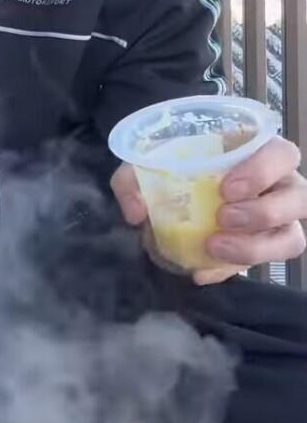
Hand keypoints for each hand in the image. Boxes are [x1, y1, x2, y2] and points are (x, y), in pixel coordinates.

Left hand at [111, 135, 306, 284]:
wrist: (171, 192)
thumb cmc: (174, 165)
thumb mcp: (148, 162)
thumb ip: (133, 179)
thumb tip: (136, 212)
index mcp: (259, 150)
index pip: (283, 154)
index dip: (263, 171)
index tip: (226, 188)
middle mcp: (279, 184)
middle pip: (301, 198)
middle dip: (265, 212)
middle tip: (222, 218)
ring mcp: (277, 220)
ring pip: (292, 239)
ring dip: (256, 247)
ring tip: (215, 247)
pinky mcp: (262, 249)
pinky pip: (261, 266)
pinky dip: (229, 271)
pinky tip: (201, 272)